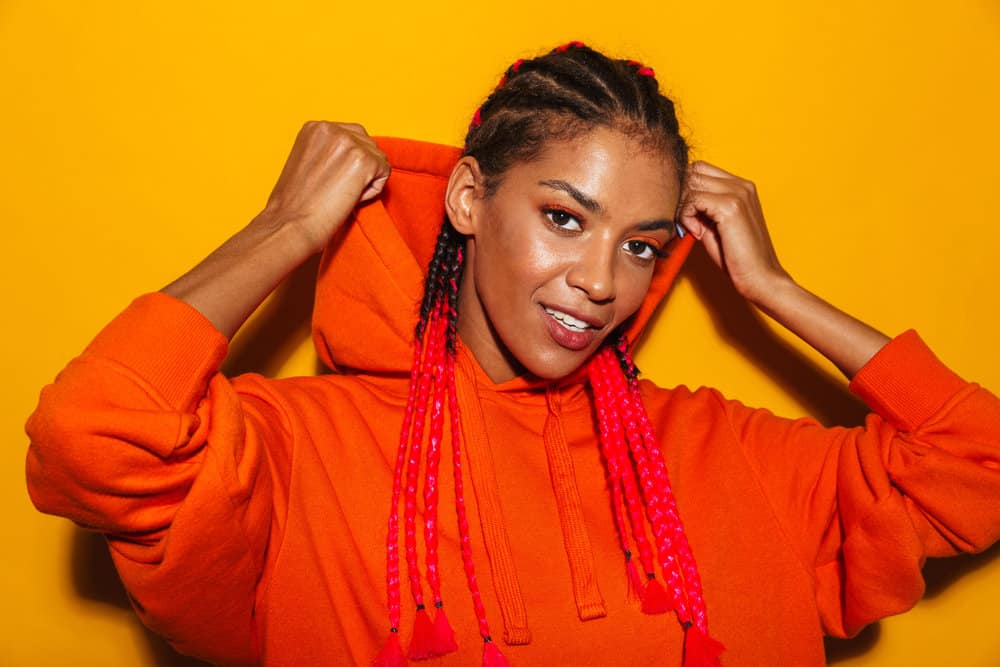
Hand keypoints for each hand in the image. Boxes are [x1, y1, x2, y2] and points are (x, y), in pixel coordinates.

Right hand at [259, 121, 390, 254]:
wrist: (290, 225)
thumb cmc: (295, 204)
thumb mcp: (306, 162)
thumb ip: (327, 151)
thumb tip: (351, 157)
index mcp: (315, 127)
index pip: (353, 137)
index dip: (348, 164)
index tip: (331, 181)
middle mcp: (332, 128)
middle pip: (368, 144)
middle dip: (361, 169)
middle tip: (336, 190)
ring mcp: (349, 142)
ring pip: (378, 159)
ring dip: (366, 181)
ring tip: (340, 194)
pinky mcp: (364, 160)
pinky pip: (384, 173)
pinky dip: (372, 191)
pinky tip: (349, 199)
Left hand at [677, 161, 789, 302]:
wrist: (760, 278)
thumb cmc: (737, 258)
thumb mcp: (714, 227)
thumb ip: (699, 209)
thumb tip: (675, 199)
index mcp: (741, 186)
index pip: (700, 169)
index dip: (685, 188)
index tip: (684, 213)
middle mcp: (741, 184)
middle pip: (693, 171)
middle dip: (680, 195)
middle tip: (683, 220)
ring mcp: (738, 193)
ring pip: (691, 183)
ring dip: (682, 205)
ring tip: (691, 228)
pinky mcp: (731, 206)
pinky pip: (693, 199)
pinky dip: (686, 215)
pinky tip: (695, 233)